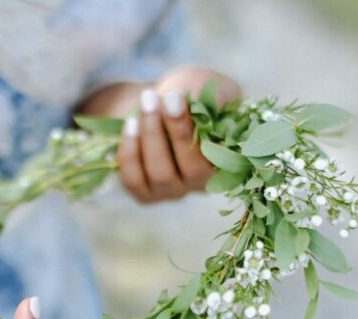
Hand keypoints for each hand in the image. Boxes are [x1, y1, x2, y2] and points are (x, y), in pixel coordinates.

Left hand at [83, 66, 240, 203]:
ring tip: (144, 104)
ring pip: (160, 175)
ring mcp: (171, 191)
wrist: (159, 104)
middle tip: (154, 98)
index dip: (195, 129)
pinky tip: (131, 124)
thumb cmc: (192, 93)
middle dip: (172, 131)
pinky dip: (130, 152)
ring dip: (150, 137)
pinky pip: (134, 180)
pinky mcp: (144, 193)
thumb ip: (215, 92)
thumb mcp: (209, 85)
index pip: (218, 155)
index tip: (175, 98)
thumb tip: (201, 102)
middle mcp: (200, 183)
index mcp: (226, 160)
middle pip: (190, 169)